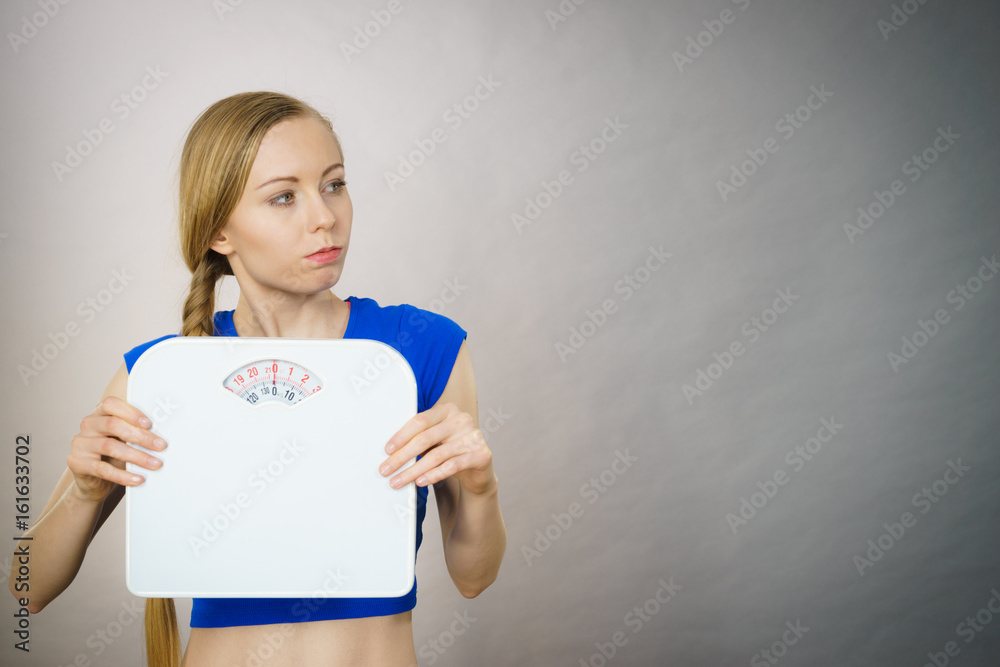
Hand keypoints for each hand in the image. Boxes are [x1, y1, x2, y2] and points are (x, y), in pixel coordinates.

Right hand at [67, 396, 167, 501]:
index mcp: (99, 414)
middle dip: (141, 436)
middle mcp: (88, 425)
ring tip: (155, 464)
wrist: (93, 481)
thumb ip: (135, 431)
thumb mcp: (124, 440)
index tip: (149, 424)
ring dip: (137, 456)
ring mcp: (80, 444)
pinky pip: (103, 469)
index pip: (110, 404)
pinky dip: (123, 475)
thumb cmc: (113, 455)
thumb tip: (163, 434)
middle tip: (161, 446)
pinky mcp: (77, 463)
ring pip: (110, 447)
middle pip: (113, 425)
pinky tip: (138, 479)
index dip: (130, 412)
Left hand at [379, 402, 495, 494]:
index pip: (420, 421)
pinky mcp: (480, 455)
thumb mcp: (436, 439)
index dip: (401, 436)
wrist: (479, 469)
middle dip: (402, 456)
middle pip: (425, 438)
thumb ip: (420, 438)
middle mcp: (462, 420)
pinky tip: (420, 481)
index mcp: (448, 410)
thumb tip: (391, 451)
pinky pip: (452, 466)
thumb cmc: (452, 451)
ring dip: (413, 470)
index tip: (387, 450)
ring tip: (398, 481)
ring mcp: (473, 437)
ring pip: (436, 455)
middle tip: (386, 469)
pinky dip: (433, 475)